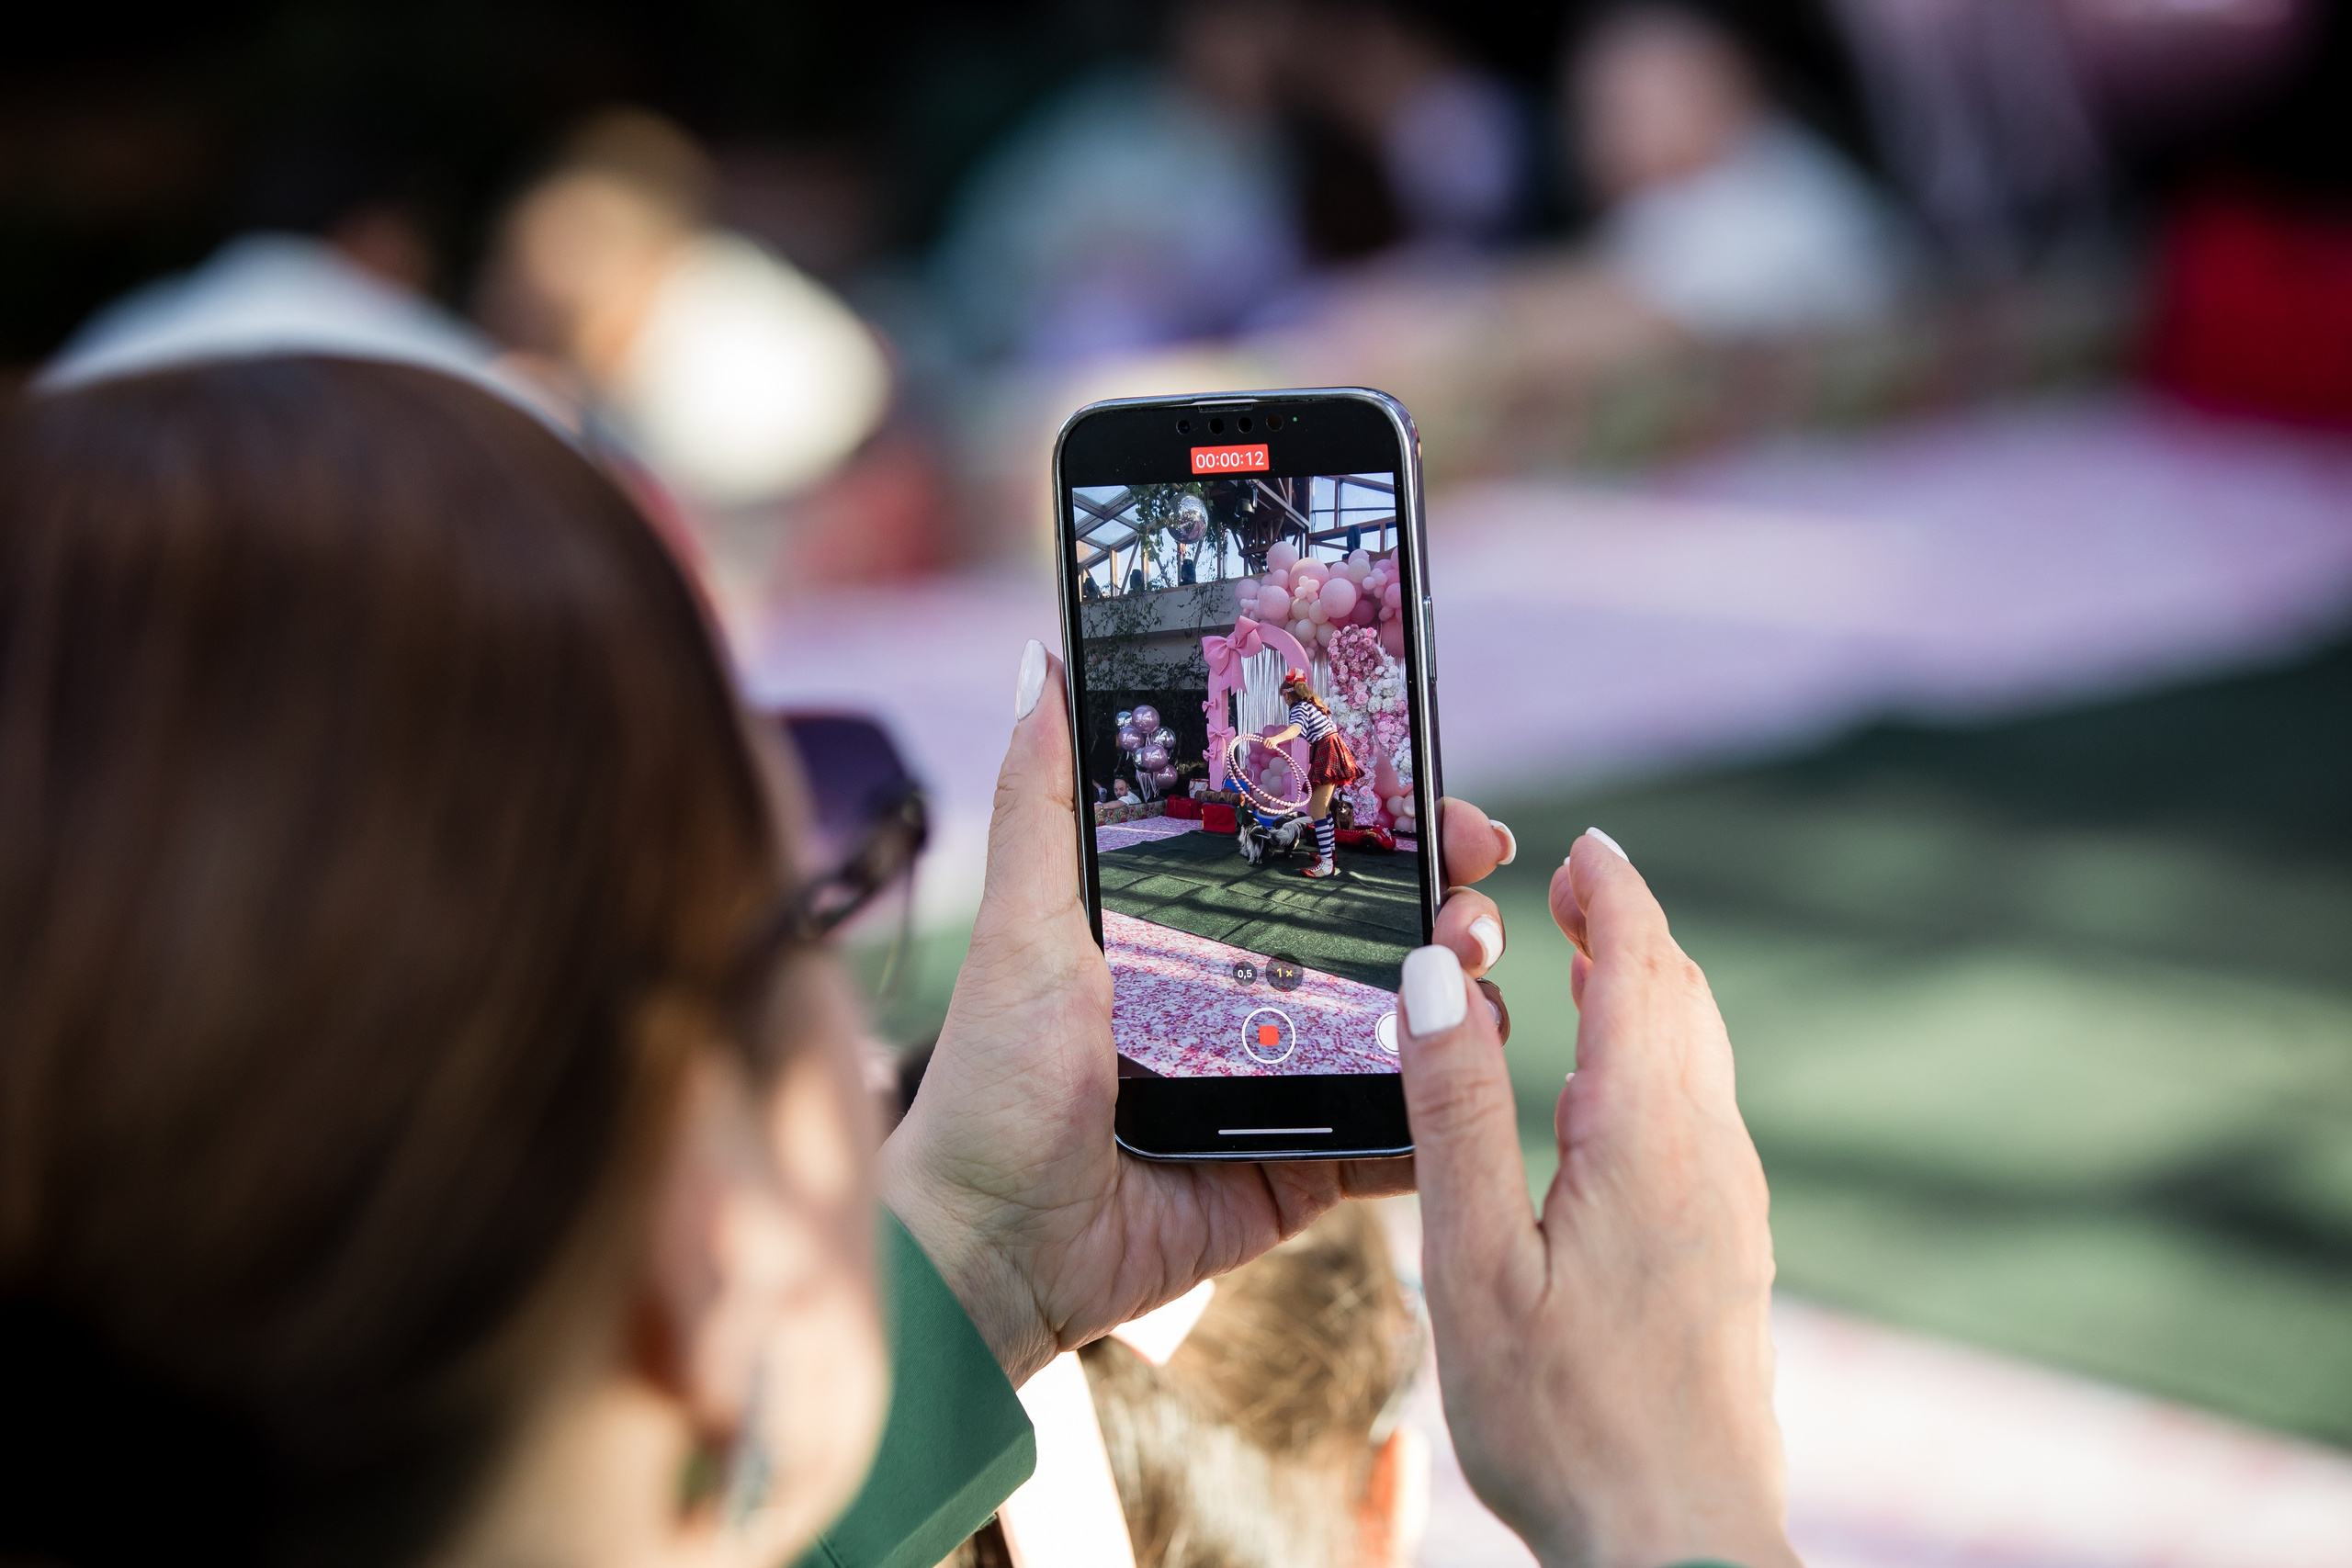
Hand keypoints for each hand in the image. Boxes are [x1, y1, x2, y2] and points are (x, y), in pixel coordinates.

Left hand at [878, 644, 1512, 1382]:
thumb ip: (1042, 800)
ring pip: (1409, 1031)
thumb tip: (1040, 657)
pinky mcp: (1303, 1172)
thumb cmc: (994, 1083)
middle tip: (1471, 902)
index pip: (1315, 853)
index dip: (1389, 822)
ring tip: (1470, 991)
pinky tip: (1472, 1086)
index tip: (1444, 803)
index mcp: (1194, 928)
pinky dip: (1443, 1120)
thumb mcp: (1023, 926)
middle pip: (1383, 934)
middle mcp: (1252, 998)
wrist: (992, 1251)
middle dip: (1448, 906)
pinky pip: (1396, 1142)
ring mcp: (1287, 1085)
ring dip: (1461, 1004)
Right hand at [1395, 831, 1796, 1567]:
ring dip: (1648, 987)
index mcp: (1647, 1139)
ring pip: (1701, 1055)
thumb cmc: (1567, 1420)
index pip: (1641, 968)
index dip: (1613, 892)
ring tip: (1588, 961)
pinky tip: (1613, 1092)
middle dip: (1630, 926)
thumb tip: (1433, 981)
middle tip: (1570, 887)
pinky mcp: (1728, 1250)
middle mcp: (1707, 1156)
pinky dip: (1659, 1054)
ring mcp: (1729, 1206)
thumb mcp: (1475, 1262)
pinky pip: (1701, 1109)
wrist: (1681, 1548)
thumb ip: (1454, 1112)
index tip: (1582, 845)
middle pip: (1684, 999)